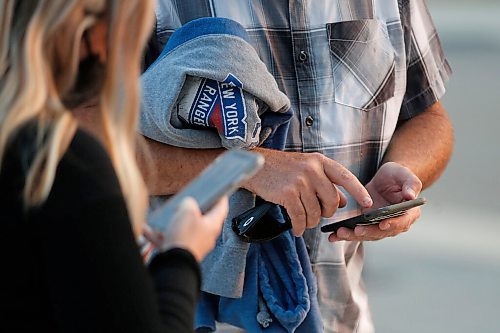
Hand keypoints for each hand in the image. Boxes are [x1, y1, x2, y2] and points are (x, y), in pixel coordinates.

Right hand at [145, 197, 227, 261]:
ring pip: (182, 227)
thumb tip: (186, 204)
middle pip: (201, 217)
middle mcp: (205, 235)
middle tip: (186, 200)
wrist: (174, 263)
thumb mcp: (187, 211)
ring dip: (172, 220)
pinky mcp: (181, 250)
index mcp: (213, 225)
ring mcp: (193, 243)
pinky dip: (159, 233)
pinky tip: (148, 229)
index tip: (218, 189)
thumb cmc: (184, 238)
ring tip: (163, 215)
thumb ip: (188, 202)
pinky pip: (169, 238)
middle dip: (191, 208)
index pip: (222, 207)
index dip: (220, 195)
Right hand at [243, 149, 372, 236]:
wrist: (254, 165)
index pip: (345, 177)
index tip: (368, 203)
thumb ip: (326, 183)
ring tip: (302, 221)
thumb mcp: (306, 168)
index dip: (358, 191)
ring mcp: (300, 181)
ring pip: (315, 212)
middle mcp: (312, 170)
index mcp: (319, 162)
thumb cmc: (281, 168)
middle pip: (331, 201)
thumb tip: (344, 201)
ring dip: (310, 221)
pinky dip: (299, 226)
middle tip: (317, 215)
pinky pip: (299, 217)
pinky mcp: (287, 193)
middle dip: (326, 213)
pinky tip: (296, 228)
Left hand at [329, 162, 422, 241]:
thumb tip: (411, 196)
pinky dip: (345, 235)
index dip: (393, 224)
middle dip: (368, 232)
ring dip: (353, 235)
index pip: (402, 222)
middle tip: (356, 230)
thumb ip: (411, 184)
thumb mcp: (405, 175)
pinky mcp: (367, 225)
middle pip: (382, 232)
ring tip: (339, 233)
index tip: (383, 224)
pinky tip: (333, 236)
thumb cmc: (398, 176)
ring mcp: (380, 226)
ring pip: (368, 234)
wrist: (386, 179)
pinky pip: (356, 232)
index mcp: (409, 213)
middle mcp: (395, 223)